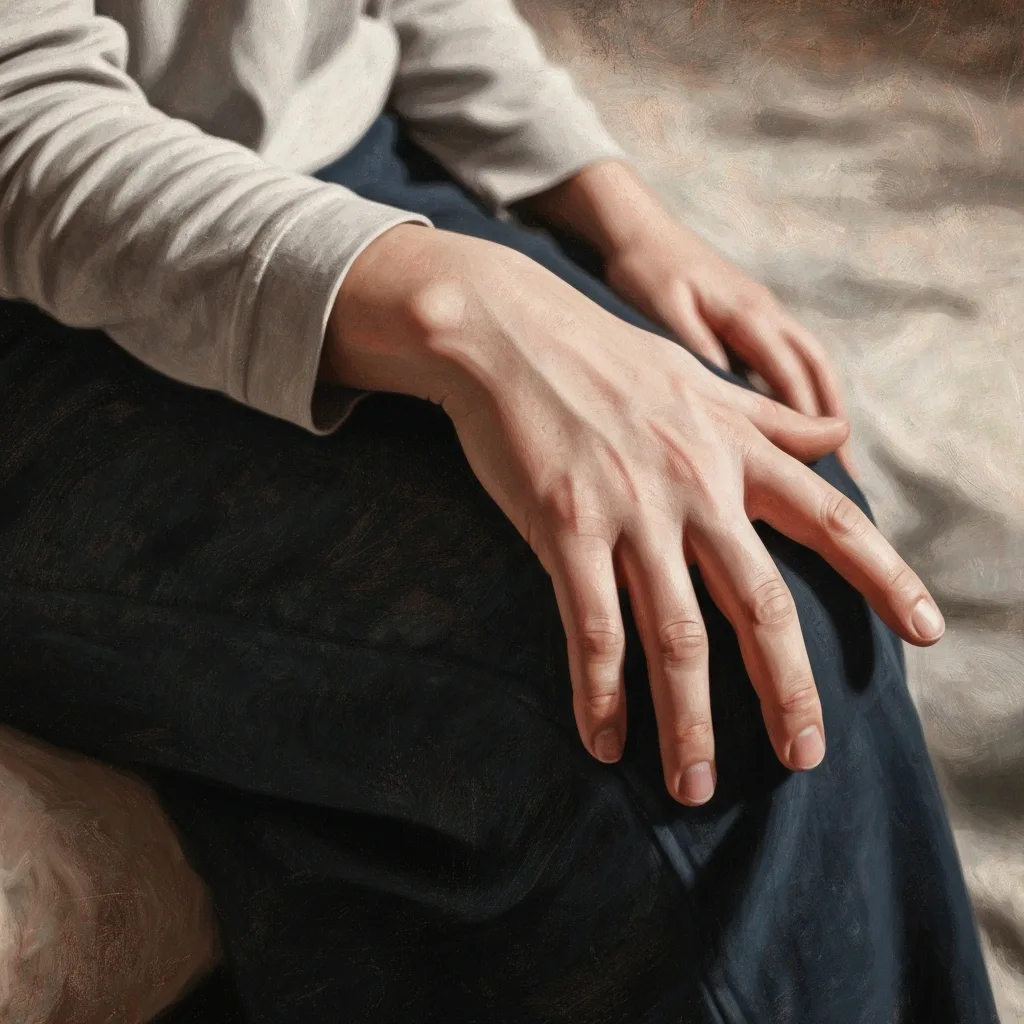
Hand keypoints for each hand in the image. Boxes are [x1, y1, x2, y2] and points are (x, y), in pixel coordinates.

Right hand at [325, 224, 943, 805]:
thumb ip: (770, 416)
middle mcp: (697, 486)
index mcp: (735, 450)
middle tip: (805, 757)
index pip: (830, 520)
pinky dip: (599, 691)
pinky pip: (591, 627)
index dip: (884, 578)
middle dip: (787, 690)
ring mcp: (631, 510)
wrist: (508, 333)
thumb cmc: (603, 356)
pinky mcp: (566, 527)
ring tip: (695, 785)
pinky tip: (603, 740)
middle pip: (759, 606)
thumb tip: (838, 433)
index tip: (925, 634)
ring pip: (675, 636)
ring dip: (689, 721)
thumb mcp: (700, 377)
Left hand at [602, 215, 858, 476]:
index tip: (826, 470)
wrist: (634, 227)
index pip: (793, 377)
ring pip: (810, 363)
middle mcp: (768, 312)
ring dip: (826, 408)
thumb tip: (732, 398)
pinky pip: (791, 357)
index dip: (812, 425)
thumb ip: (699, 350)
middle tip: (848, 479)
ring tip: (834, 459)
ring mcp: (764, 311)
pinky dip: (804, 391)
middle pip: (817, 371)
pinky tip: (798, 423)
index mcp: (750, 314)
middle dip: (834, 424)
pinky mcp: (751, 315)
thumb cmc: (644, 271)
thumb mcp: (665, 311)